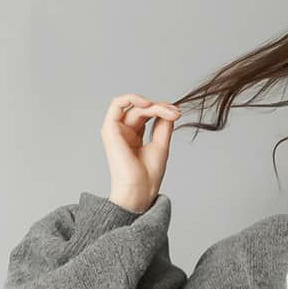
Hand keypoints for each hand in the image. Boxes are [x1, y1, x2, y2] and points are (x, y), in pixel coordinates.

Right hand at [101, 93, 181, 212]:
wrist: (140, 190)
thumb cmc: (148, 176)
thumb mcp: (161, 145)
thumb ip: (162, 125)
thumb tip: (168, 108)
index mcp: (134, 136)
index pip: (147, 114)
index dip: (162, 110)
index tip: (177, 114)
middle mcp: (124, 131)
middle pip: (142, 110)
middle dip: (160, 108)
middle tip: (175, 113)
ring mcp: (116, 130)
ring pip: (134, 106)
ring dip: (152, 106)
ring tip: (167, 111)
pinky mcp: (110, 129)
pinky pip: (117, 104)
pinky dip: (132, 98)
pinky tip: (147, 105)